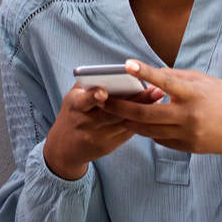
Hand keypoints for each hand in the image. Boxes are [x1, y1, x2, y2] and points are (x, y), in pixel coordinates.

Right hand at [43, 81, 166, 179]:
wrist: (63, 148)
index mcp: (73, 107)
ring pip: (123, 122)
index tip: (104, 91)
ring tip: (158, 96)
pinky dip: (140, 120)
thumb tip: (115, 72)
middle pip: (112, 112)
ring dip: (143, 109)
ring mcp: (96, 137)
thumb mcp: (72, 98)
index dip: (93, 97)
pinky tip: (153, 110)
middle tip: (154, 89)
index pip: (83, 101)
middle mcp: (85, 123)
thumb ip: (89, 85)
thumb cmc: (72, 114)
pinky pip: (126, 132)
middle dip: (135, 100)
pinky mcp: (107, 147)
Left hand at [101, 60, 221, 174]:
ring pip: (148, 130)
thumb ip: (176, 78)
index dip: (145, 72)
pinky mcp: (189, 148)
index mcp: (194, 94)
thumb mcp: (204, 81)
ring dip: (130, 121)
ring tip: (114, 112)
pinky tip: (140, 124)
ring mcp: (188, 134)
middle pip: (145, 114)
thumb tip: (150, 76)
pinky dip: (149, 131)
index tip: (126, 64)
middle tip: (101, 100)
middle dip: (120, 108)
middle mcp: (189, 116)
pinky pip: (161, 140)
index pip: (165, 81)